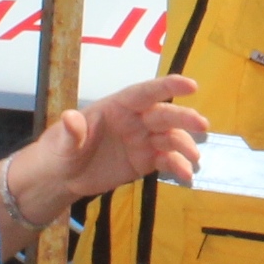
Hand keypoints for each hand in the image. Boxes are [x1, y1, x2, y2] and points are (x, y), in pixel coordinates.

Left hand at [57, 77, 207, 198]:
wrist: (62, 177)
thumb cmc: (61, 150)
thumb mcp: (62, 142)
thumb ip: (71, 132)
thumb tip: (71, 118)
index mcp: (118, 107)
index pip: (145, 93)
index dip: (168, 86)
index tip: (191, 85)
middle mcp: (135, 120)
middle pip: (164, 115)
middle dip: (184, 118)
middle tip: (202, 125)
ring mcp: (143, 141)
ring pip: (171, 138)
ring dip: (185, 145)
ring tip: (194, 159)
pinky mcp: (146, 161)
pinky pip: (167, 161)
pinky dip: (178, 167)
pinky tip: (186, 176)